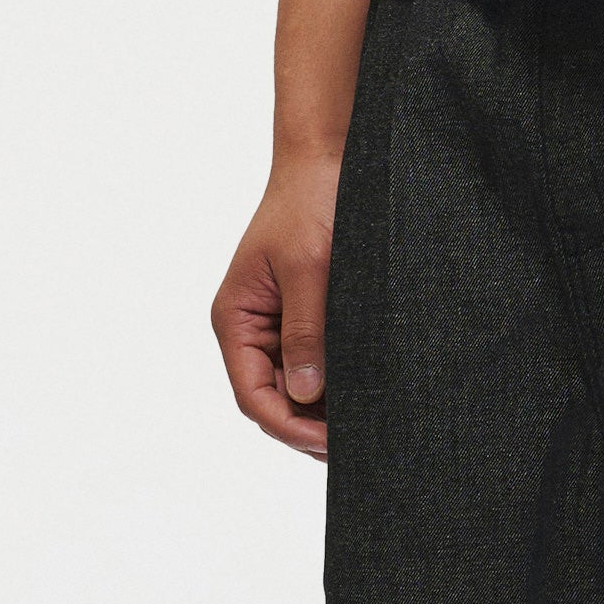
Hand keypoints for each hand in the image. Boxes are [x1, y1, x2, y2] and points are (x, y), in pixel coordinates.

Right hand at [212, 151, 342, 458]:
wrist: (328, 158)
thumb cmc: (310, 202)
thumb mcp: (308, 268)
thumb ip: (306, 332)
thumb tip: (307, 395)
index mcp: (236, 320)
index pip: (254, 397)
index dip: (290, 428)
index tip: (333, 443)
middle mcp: (251, 329)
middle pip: (274, 401)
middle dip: (310, 428)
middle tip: (361, 444)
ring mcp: (278, 325)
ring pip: (297, 389)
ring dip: (325, 410)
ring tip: (368, 426)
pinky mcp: (306, 317)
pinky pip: (316, 364)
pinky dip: (337, 385)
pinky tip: (367, 395)